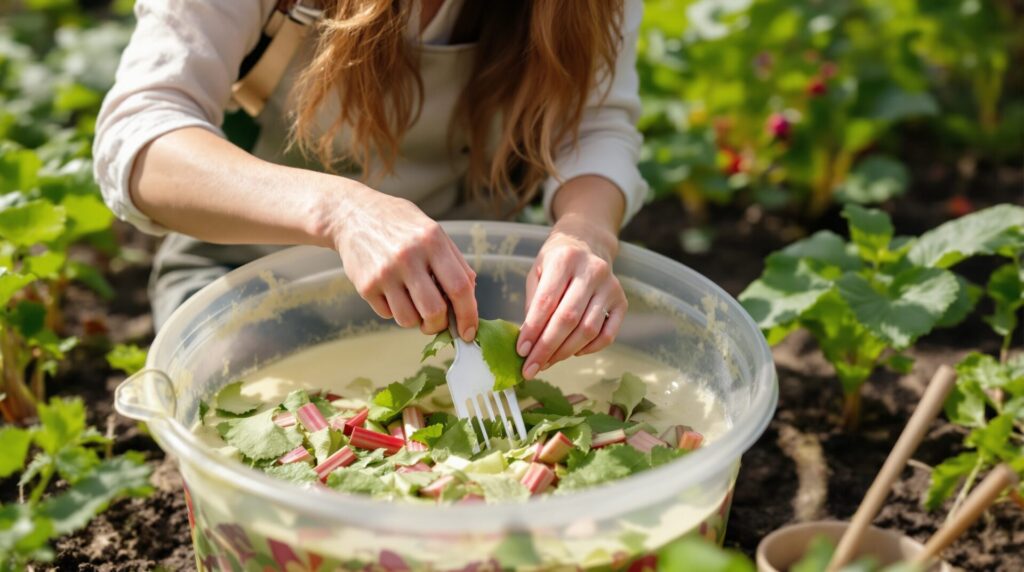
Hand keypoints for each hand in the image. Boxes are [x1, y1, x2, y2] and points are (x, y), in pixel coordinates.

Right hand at [330, 186, 477, 339]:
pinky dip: (394, 311)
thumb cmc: (401, 226)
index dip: (469, 315)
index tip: (469, 331)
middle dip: (440, 324)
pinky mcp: (365, 285)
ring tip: (413, 302)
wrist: (352, 215)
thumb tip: (470, 299)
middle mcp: (408, 256)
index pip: (459, 287)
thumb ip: (456, 263)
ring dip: (416, 320)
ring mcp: (384, 272)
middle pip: (434, 311)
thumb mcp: (433, 232)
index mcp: (432, 241)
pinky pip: (388, 314)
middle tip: (438, 321)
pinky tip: (392, 291)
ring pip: (408, 320)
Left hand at [516, 217, 627, 378]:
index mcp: (565, 260)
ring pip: (588, 330)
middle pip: (568, 318)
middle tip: (531, 368)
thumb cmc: (557, 261)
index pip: (546, 301)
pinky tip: (573, 353)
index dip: (533, 330)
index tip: (521, 351)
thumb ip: (533, 303)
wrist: (588, 243)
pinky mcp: (622, 301)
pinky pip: (608, 334)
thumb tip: (528, 341)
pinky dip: (589, 349)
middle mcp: (592, 271)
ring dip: (565, 352)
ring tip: (547, 363)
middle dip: (547, 348)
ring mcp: (610, 286)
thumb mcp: (538, 272)